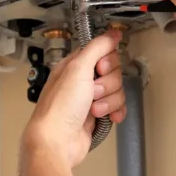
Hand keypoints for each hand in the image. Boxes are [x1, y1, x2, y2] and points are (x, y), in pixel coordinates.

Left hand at [22, 31, 125, 171]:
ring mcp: (89, 99)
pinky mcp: (97, 115)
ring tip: (93, 108)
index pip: (103, 52)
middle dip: (107, 84)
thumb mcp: (78, 68)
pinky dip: (115, 112)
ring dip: (108, 101)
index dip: (106, 61)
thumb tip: (112, 34)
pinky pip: (117, 108)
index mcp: (74, 66)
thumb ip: (97, 47)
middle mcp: (81, 81)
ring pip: (116, 91)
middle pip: (113, 72)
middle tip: (92, 92)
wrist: (58, 141)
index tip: (99, 69)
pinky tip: (106, 117)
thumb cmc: (59, 108)